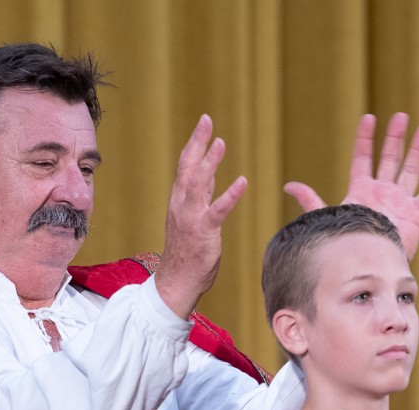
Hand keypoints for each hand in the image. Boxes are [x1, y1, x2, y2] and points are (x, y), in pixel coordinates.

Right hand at [157, 115, 247, 318]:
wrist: (176, 281)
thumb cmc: (186, 251)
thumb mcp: (193, 216)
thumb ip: (201, 194)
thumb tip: (209, 172)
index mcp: (179, 200)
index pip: (186, 166)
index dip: (195, 144)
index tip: (204, 123)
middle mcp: (181, 205)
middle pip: (188, 167)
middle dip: (197, 143)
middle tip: (206, 120)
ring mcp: (191, 218)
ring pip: (198, 184)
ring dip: (209, 162)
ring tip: (221, 142)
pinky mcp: (203, 232)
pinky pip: (217, 210)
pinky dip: (229, 194)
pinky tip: (242, 182)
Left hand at [283, 113, 418, 259]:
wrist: (367, 265)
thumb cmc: (347, 242)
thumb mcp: (329, 217)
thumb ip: (310, 200)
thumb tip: (288, 185)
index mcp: (361, 190)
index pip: (362, 158)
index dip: (365, 138)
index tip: (369, 117)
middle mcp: (382, 191)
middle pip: (389, 158)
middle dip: (394, 137)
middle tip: (401, 116)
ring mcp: (400, 201)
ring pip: (411, 170)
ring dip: (418, 150)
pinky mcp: (415, 214)